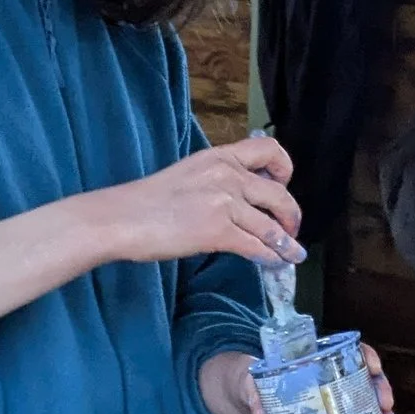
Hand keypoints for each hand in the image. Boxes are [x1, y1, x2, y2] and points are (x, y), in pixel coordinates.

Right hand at [92, 135, 300, 268]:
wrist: (121, 217)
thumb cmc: (146, 201)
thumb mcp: (188, 174)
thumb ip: (216, 181)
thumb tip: (238, 202)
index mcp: (219, 156)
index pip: (269, 149)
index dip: (284, 169)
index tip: (283, 184)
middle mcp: (228, 174)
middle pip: (279, 194)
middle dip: (291, 216)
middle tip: (290, 230)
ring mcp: (225, 202)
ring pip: (272, 226)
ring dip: (287, 244)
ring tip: (293, 254)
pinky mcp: (219, 231)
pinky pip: (258, 247)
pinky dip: (272, 258)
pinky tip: (275, 264)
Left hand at [198, 342, 395, 413]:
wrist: (246, 397)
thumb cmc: (251, 381)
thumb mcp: (248, 382)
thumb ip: (253, 394)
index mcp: (311, 359)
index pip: (346, 350)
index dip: (364, 355)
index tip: (373, 367)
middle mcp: (327, 374)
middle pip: (362, 375)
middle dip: (379, 387)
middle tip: (385, 404)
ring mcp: (329, 395)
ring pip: (364, 397)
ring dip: (381, 410)